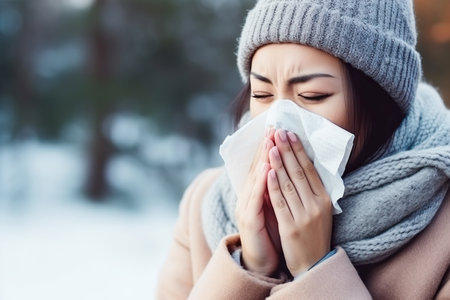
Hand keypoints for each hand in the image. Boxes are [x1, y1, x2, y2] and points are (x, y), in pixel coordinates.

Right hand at [235, 129, 279, 275]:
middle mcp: (247, 197)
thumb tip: (289, 169)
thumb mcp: (276, 207)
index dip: (269, 148)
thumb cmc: (272, 233)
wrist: (262, 261)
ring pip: (255, 179)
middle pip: (257, 168)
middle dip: (265, 147)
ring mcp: (246, 207)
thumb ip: (279, 189)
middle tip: (273, 128)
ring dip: (262, 160)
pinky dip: (261, 183)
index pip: (262, 165)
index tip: (277, 130)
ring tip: (270, 142)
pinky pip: (255, 198)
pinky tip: (267, 169)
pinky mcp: (249, 220)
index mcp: (255, 193)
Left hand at [267, 129, 332, 276]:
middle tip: (278, 131)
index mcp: (325, 199)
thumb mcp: (320, 211)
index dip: (299, 150)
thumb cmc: (314, 234)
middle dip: (287, 150)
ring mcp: (304, 216)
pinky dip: (273, 185)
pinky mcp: (291, 227)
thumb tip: (303, 164)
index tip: (290, 133)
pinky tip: (268, 171)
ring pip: (289, 184)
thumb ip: (313, 190)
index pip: (310, 169)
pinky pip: (280, 202)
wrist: (313, 264)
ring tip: (271, 145)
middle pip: (299, 172)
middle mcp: (317, 205)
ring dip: (278, 163)